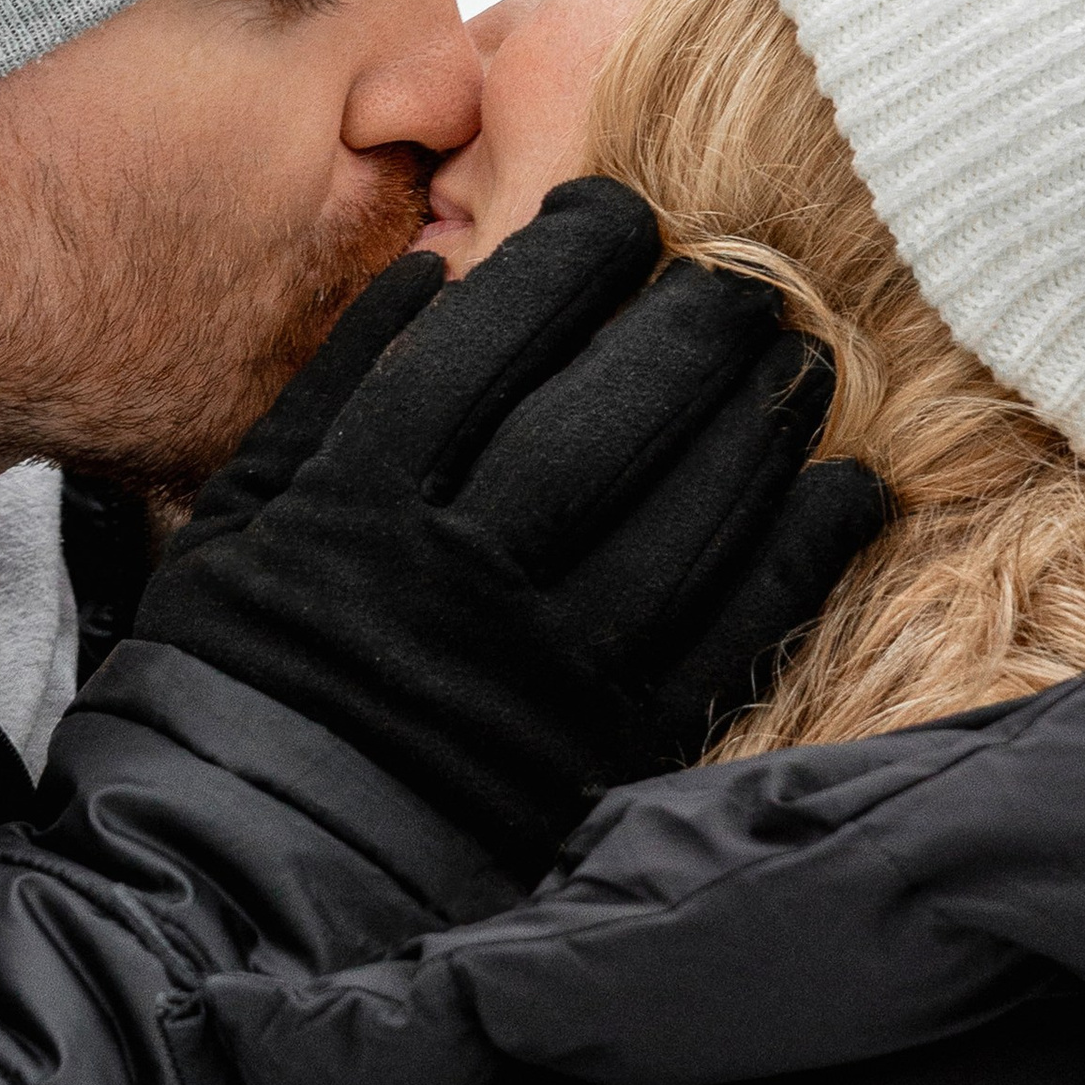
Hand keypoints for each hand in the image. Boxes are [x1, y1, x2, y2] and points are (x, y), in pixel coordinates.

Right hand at [135, 178, 887, 877]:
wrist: (253, 872)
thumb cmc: (242, 670)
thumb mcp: (243, 513)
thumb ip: (333, 386)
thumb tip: (437, 270)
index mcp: (355, 507)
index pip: (482, 348)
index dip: (566, 263)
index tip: (618, 212)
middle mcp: (457, 579)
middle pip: (599, 422)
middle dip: (684, 328)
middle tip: (739, 275)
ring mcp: (541, 669)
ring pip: (678, 518)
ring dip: (755, 425)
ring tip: (797, 360)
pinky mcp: (610, 746)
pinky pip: (727, 632)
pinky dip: (798, 552)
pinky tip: (842, 487)